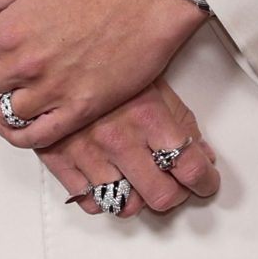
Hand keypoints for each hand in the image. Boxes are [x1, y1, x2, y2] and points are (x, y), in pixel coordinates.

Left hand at [0, 0, 206, 147]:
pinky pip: (34, 137)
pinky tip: (19, 123)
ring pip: (2, 113)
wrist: (147, 1)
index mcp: (9, 29)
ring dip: (0, 104)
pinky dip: (19, 135)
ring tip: (11, 91)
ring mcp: (51, 90)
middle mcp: (25, 64)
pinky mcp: (77, 110)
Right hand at [32, 78, 219, 219]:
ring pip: (126, 206)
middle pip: (161, 196)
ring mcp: (88, 153)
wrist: (51, 52)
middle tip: (178, 185)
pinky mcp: (61, 161)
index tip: (206, 182)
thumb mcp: (151, 79)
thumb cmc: (104, 60)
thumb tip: (202, 154)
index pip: (190, 167)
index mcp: (147, 114)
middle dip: (176, 194)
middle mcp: (118, 138)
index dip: (205, 181)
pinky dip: (106, 199)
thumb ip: (180, 120)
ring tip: (143, 181)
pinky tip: (112, 180)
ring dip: (140, 198)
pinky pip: (91, 203)